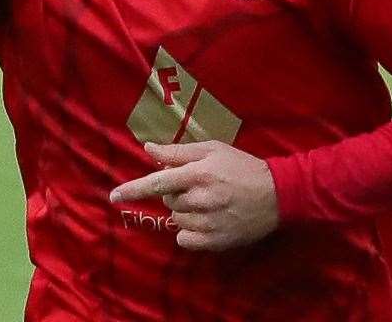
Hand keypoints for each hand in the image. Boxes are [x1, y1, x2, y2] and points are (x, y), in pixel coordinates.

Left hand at [110, 141, 278, 250]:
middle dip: (175, 193)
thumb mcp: (212, 150)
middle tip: (197, 185)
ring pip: (176, 219)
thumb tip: (148, 149)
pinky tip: (206, 220)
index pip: (157, 183)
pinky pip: (185, 240)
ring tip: (208, 202)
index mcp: (199, 174)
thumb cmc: (241, 166)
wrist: (277, 194)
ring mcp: (208, 222)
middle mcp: (201, 199)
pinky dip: (189, 231)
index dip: (133, 189)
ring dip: (184, 211)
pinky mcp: (215, 241)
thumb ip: (178, 152)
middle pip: (167, 200)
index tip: (114, 196)